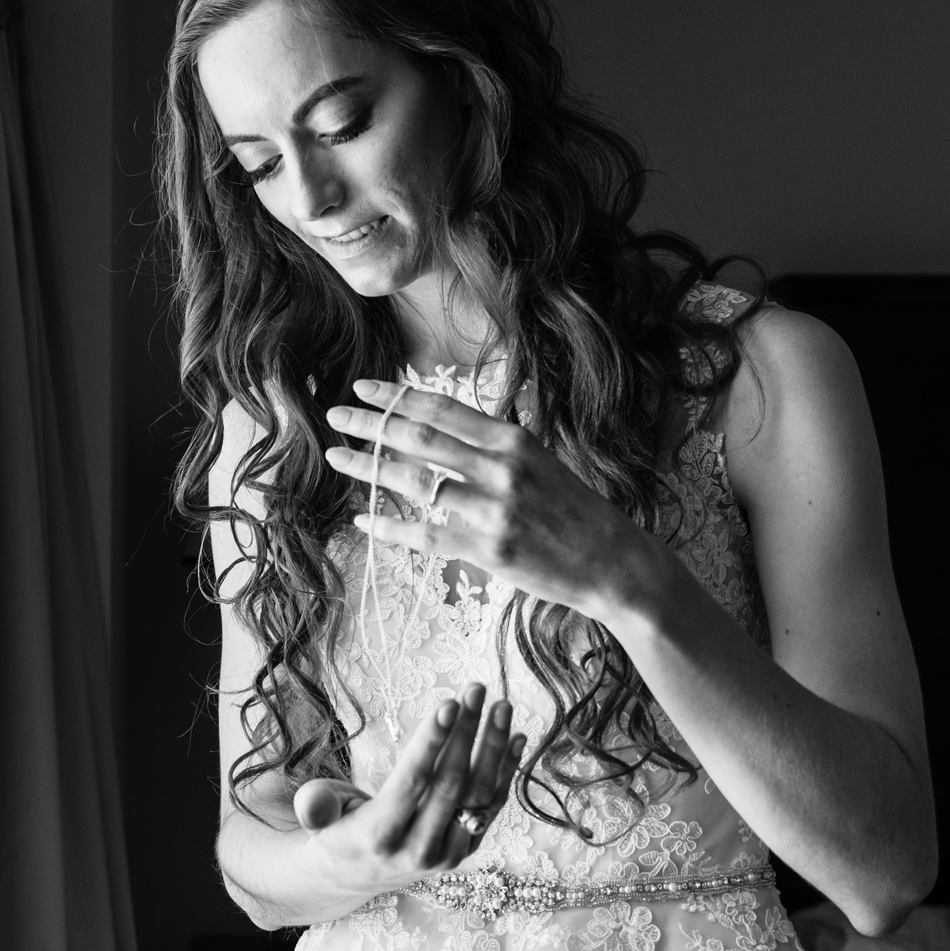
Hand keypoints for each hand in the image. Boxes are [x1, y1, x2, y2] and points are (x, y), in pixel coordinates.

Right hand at [293, 684, 525, 897]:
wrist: (359, 875)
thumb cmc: (337, 829)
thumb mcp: (318, 818)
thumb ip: (316, 807)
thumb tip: (310, 806)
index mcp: (379, 836)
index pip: (413, 783)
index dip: (433, 743)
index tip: (450, 704)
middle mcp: (419, 849)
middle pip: (451, 785)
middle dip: (467, 733)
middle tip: (476, 690)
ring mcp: (448, 852)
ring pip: (479, 795)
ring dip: (493, 748)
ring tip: (501, 706)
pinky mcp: (467, 847)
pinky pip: (493, 805)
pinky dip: (507, 770)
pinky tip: (515, 736)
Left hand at [323, 378, 664, 621]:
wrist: (614, 562)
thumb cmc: (573, 510)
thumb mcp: (538, 461)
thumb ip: (491, 446)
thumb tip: (438, 426)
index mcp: (512, 440)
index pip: (442, 408)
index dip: (396, 397)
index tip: (362, 388)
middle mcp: (500, 469)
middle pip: (419, 438)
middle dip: (370, 424)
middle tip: (335, 415)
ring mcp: (493, 510)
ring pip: (414, 482)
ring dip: (368, 467)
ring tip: (337, 457)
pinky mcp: (488, 550)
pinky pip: (426, 535)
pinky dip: (390, 527)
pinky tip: (363, 519)